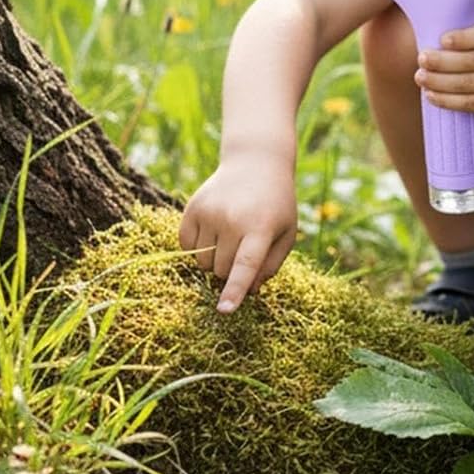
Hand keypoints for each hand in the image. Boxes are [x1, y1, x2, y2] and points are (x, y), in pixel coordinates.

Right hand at [179, 154, 297, 315]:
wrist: (256, 164)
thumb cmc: (276, 205)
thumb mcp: (286, 233)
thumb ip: (270, 265)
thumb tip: (249, 292)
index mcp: (260, 227)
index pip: (245, 265)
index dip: (235, 290)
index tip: (224, 310)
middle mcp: (232, 219)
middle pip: (222, 270)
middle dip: (231, 272)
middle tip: (244, 251)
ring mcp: (209, 213)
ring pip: (202, 262)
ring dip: (215, 261)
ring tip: (232, 238)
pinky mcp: (192, 209)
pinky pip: (187, 247)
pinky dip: (198, 248)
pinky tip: (215, 230)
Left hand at [415, 18, 473, 128]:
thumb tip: (430, 35)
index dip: (462, 39)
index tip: (442, 40)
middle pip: (471, 61)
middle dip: (442, 61)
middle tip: (422, 59)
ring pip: (467, 83)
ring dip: (439, 81)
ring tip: (421, 77)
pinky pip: (470, 103)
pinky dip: (447, 100)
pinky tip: (432, 95)